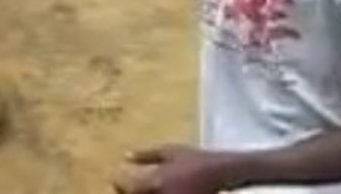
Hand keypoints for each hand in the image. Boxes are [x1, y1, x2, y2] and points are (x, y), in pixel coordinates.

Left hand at [113, 145, 240, 193]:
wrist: (223, 172)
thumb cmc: (195, 159)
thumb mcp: (170, 151)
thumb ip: (147, 155)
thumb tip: (127, 156)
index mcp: (155, 182)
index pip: (127, 190)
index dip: (119, 187)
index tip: (117, 184)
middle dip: (132, 192)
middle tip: (132, 188)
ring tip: (151, 188)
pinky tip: (162, 191)